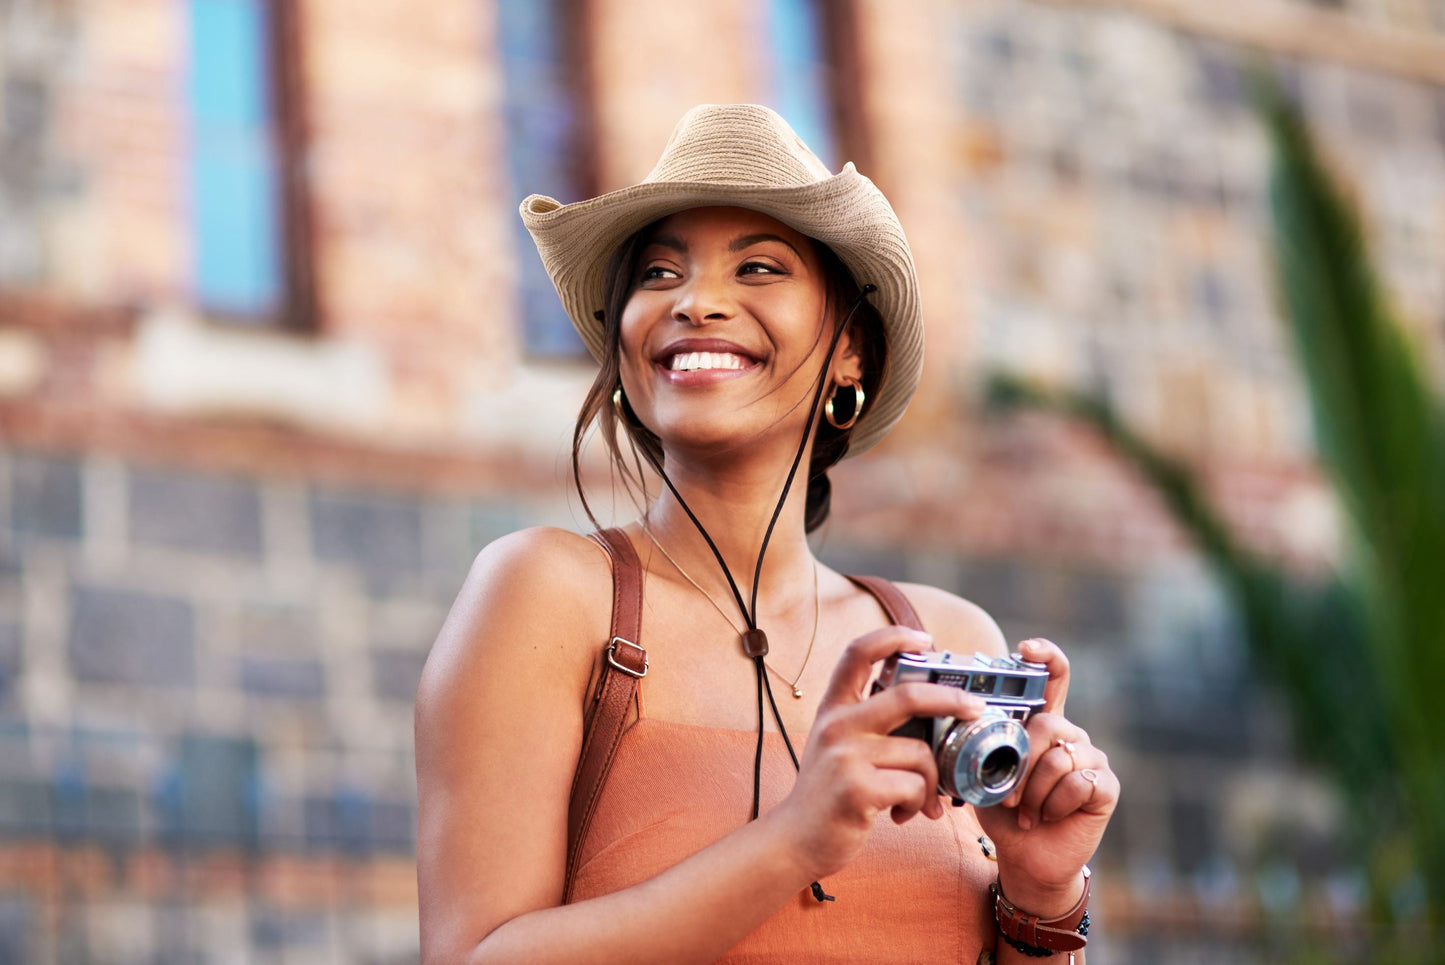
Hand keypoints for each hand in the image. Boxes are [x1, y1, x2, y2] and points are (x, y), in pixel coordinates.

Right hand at [772, 626, 988, 880]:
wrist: (796, 839)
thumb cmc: (829, 793)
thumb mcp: (838, 746)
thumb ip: (872, 725)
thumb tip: (932, 713)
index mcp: (834, 708)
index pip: (859, 652)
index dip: (893, 637)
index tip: (924, 638)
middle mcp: (838, 724)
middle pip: (907, 696)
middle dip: (950, 699)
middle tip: (974, 708)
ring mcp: (845, 755)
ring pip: (919, 754)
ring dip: (930, 782)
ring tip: (918, 800)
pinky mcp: (857, 788)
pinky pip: (914, 787)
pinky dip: (919, 804)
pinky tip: (901, 814)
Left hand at [975, 639, 1118, 913]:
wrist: (1026, 857)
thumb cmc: (1003, 812)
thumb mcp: (982, 775)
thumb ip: (980, 747)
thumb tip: (961, 719)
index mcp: (1042, 725)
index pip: (1053, 678)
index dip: (1044, 657)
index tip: (1025, 648)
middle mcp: (1070, 734)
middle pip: (1047, 725)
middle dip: (1021, 763)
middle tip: (1010, 795)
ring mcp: (1092, 759)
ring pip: (1060, 758)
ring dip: (1036, 792)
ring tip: (1029, 811)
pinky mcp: (1107, 785)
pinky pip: (1079, 783)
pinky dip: (1055, 805)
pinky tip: (1050, 817)